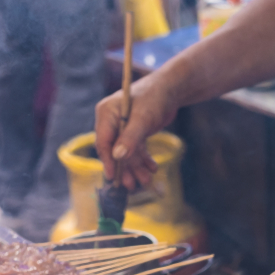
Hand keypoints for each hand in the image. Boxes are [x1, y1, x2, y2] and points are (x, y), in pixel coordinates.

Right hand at [95, 71, 177, 189]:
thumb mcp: (143, 119)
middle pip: (114, 150)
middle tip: (131, 186)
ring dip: (135, 167)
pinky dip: (144, 159)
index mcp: (106, 114)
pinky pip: (136, 149)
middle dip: (124, 168)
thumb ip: (130, 138)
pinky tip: (152, 168)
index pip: (103, 142)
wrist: (172, 89)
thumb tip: (117, 157)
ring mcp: (123, 127)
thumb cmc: (155, 98)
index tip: (113, 177)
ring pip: (127, 152)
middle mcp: (112, 121)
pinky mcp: (135, 131)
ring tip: (145, 180)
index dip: (108, 161)